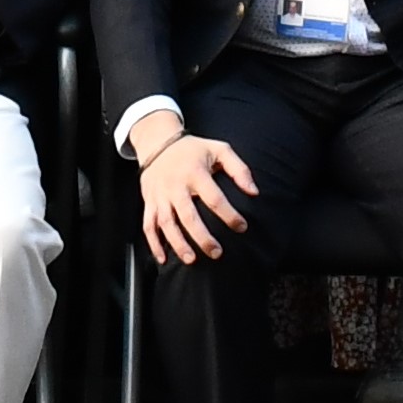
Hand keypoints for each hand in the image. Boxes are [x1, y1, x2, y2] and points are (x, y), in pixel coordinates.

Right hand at [137, 129, 258, 264]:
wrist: (158, 142)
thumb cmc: (193, 149)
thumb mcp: (220, 150)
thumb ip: (239, 169)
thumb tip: (254, 192)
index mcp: (195, 172)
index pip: (214, 198)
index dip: (230, 215)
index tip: (242, 227)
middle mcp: (176, 185)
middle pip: (188, 216)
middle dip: (202, 237)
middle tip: (217, 253)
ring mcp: (160, 195)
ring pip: (167, 223)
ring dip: (178, 243)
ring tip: (191, 260)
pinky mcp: (150, 202)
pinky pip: (148, 225)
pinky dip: (153, 243)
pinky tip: (163, 259)